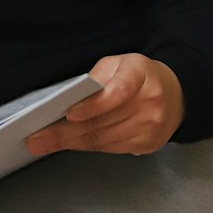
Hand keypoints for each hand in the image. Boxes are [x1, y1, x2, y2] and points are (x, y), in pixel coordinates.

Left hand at [24, 54, 183, 156]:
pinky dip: (87, 146)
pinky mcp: (148, 145)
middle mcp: (149, 102)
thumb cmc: (139, 76)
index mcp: (140, 74)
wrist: (175, 94)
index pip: (116, 92)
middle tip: (38, 137)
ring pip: (103, 140)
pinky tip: (69, 144)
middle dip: (65, 132)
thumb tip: (69, 98)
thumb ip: (96, 77)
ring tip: (44, 143)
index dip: (92, 105)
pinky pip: (111, 149)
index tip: (68, 112)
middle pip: (102, 122)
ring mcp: (151, 127)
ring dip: (70, 143)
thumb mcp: (119, 63)